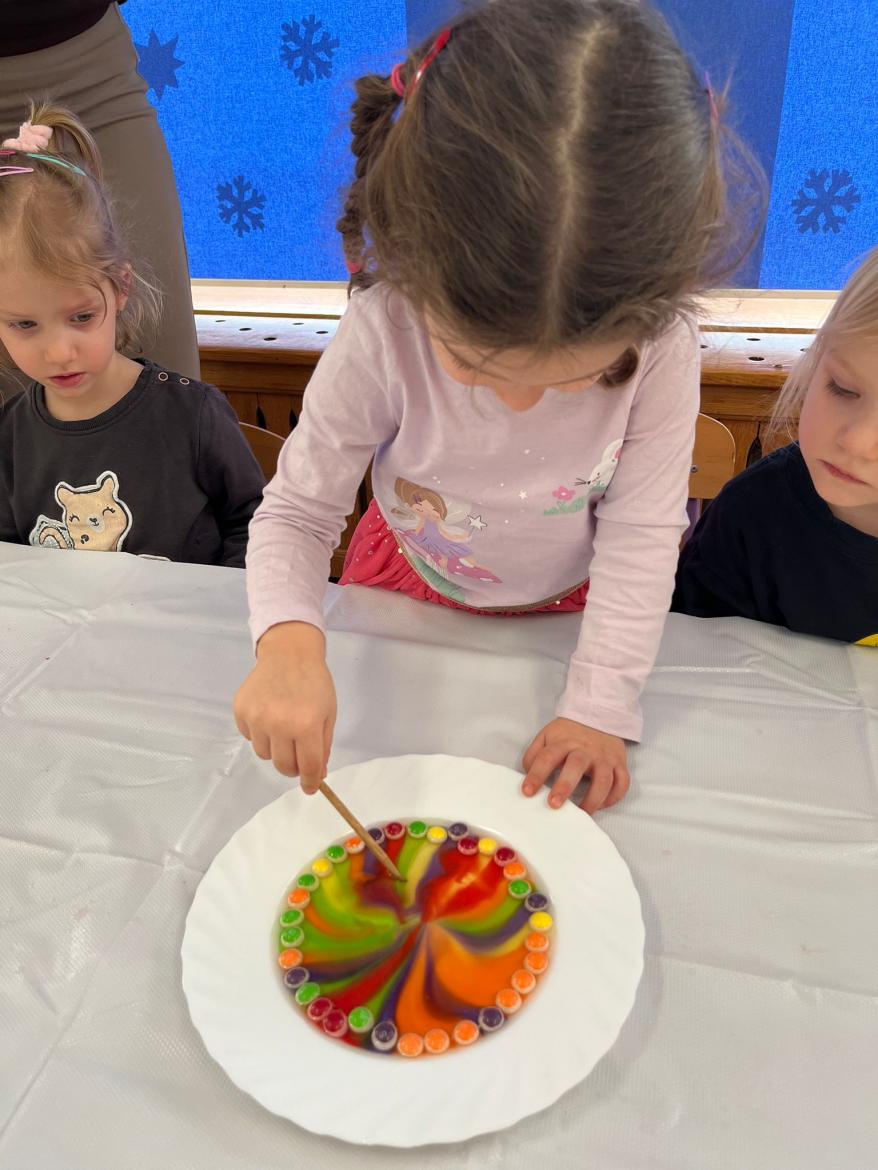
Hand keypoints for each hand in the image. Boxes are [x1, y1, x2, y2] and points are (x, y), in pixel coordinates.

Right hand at [233, 622, 336, 792]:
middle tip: (299, 755)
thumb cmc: (314, 682)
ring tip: (283, 727)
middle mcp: (278, 724)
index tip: (310, 787)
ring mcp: (256, 717)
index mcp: (306, 725)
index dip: (310, 781)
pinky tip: (269, 715)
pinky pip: (250, 738)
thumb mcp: (329, 713)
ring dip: (276, 749)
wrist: (288, 653)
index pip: (307, 767)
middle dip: (293, 767)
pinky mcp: (240, 711)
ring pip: (265, 755)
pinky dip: (261, 734)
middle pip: (283, 766)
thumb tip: (317, 775)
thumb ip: (323, 747)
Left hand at [521, 717, 629, 813]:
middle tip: (554, 804)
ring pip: (604, 779)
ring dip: (593, 799)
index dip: (536, 775)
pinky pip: (622, 783)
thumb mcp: (547, 736)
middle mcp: (585, 749)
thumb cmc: (568, 733)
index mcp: (564, 742)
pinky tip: (602, 805)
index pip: (547, 757)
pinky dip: (614, 797)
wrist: (599, 713)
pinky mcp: (620, 763)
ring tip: (582, 813)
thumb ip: (534, 755)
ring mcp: (604, 757)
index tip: (527, 792)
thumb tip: (528, 777)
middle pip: (576, 765)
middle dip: (565, 786)